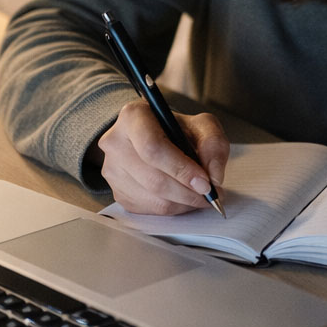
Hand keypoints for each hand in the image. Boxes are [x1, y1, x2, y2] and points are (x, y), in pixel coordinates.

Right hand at [96, 100, 228, 214]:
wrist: (152, 135)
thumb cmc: (175, 129)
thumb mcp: (200, 124)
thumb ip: (213, 144)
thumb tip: (214, 178)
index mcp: (133, 116)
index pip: (153, 148)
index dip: (181, 169)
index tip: (205, 183)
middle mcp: (115, 142)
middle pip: (153, 178)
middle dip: (187, 192)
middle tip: (210, 195)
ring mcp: (112, 170)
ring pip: (153, 198)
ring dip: (183, 203)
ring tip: (200, 196)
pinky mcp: (117, 192)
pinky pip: (148, 210)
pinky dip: (172, 208)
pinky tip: (183, 198)